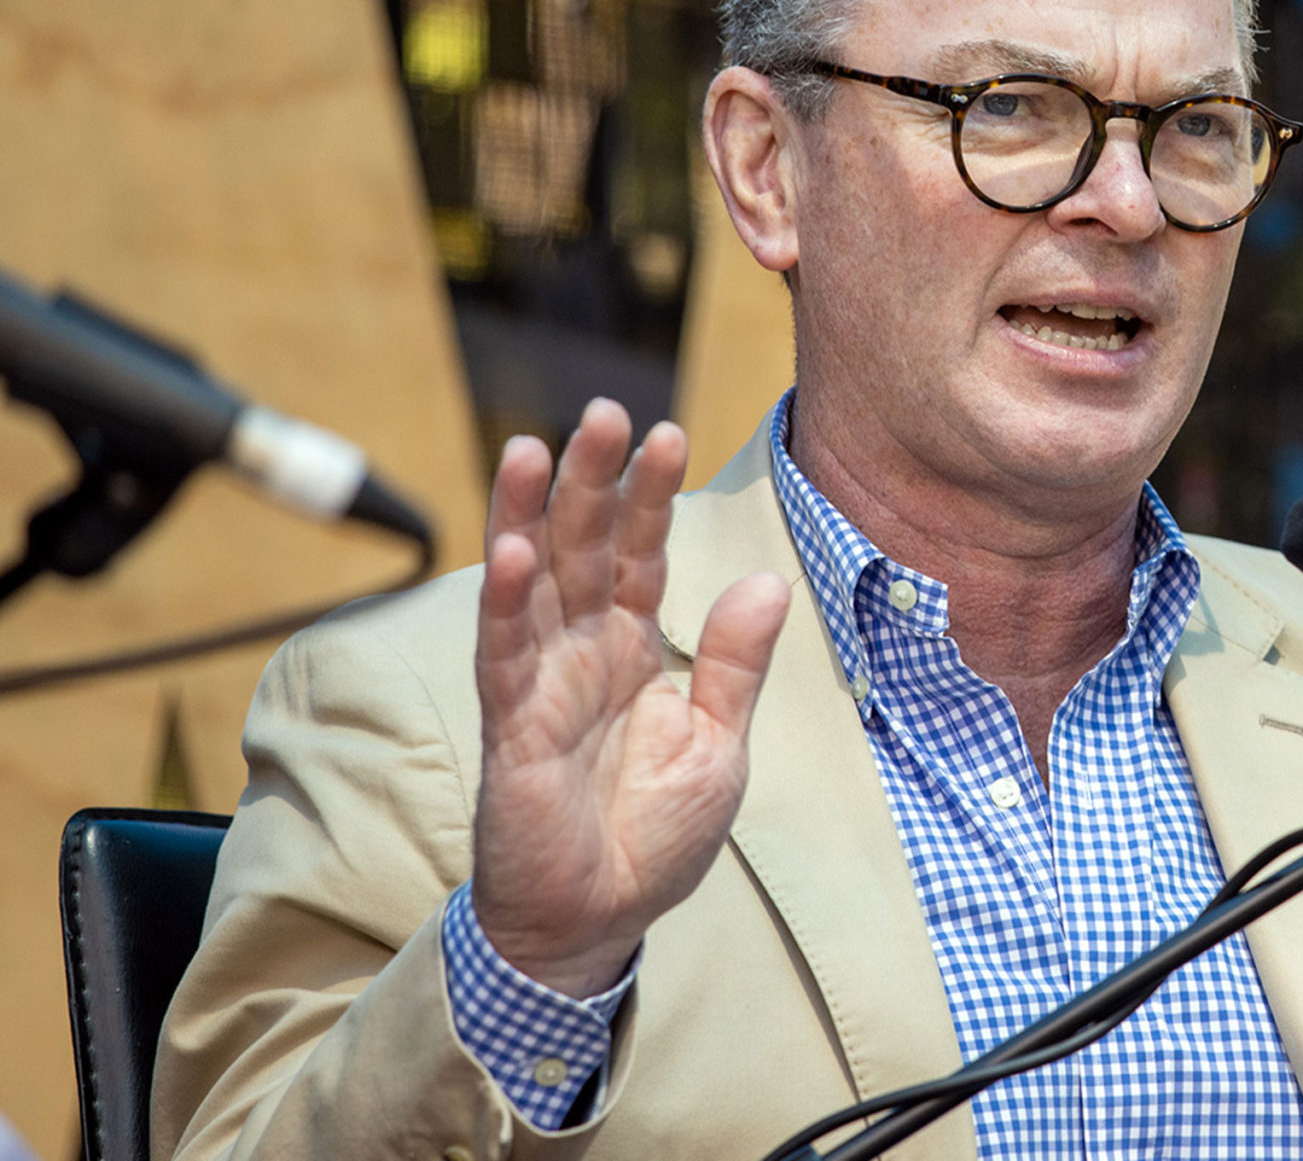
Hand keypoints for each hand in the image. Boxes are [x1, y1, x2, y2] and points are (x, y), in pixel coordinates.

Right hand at [470, 399, 790, 996]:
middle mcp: (582, 653)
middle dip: (590, 479)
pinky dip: (504, 604)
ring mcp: (541, 685)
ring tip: (530, 446)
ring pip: (530, 583)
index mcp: (633, 650)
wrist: (600, 923)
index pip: (641, 556)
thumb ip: (734, 665)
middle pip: (582, 548)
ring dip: (526, 514)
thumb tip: (768, 579)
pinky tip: (507, 551)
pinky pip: (505, 657)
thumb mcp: (718, 746)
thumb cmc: (652, 837)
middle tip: (604, 409)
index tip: (670, 434)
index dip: (651, 498)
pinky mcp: (512, 730)